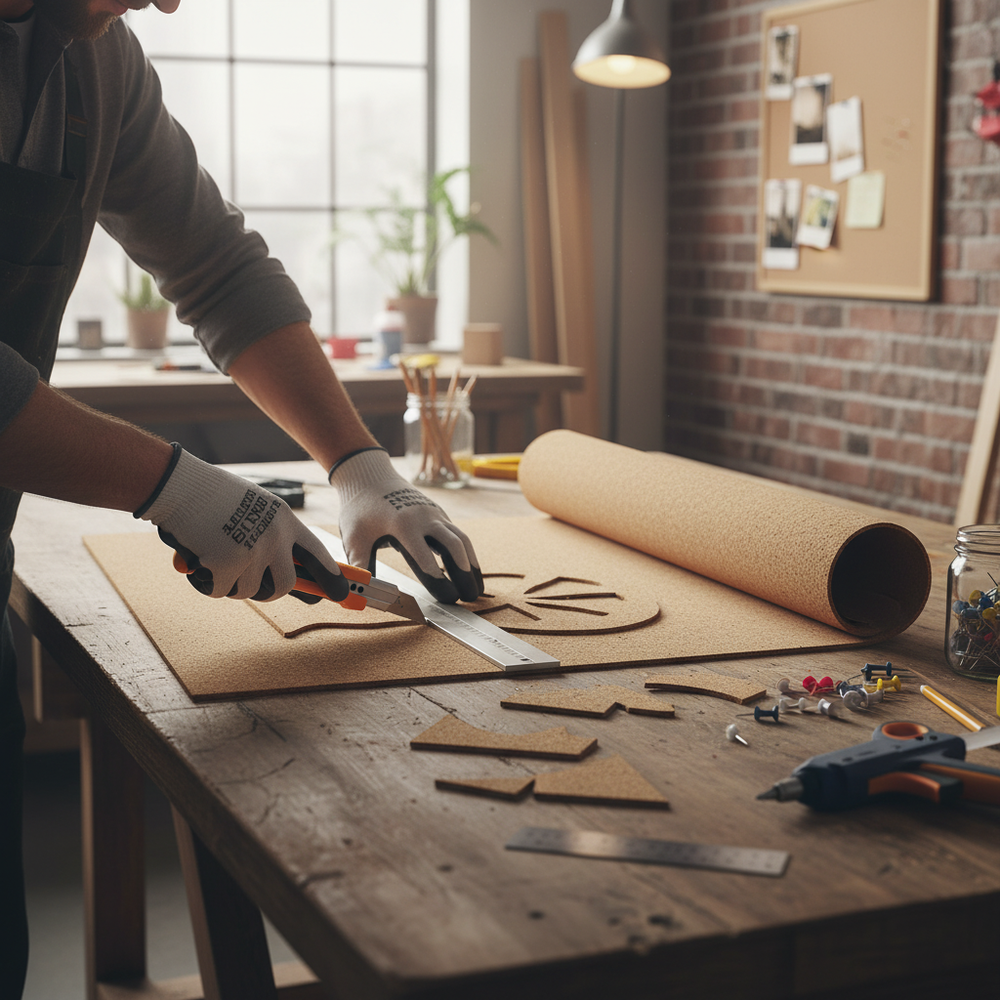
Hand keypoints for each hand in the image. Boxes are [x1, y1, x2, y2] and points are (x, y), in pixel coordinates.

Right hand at [137, 446, 347, 602]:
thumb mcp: (254, 506)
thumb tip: (276, 572)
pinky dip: (207, 583)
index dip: (330, 576)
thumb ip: (269, 534)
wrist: (182, 484)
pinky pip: (220, 591)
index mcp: (285, 520)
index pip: (316, 554)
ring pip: (249, 591)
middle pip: (286, 585)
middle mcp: (275, 538)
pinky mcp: (227, 565)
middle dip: (270, 592)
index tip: (343, 593)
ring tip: (214, 559)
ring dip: (231, 584)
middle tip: (253, 586)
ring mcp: (253, 552)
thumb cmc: (211, 494)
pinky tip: (198, 560)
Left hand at [329, 448, 483, 603]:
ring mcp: (435, 514)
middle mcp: (425, 518)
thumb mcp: (354, 538)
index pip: (426, 560)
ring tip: (477, 588)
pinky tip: (469, 570)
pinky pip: (457, 534)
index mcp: (404, 526)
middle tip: (470, 597)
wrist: (370, 477)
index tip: (448, 600)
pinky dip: (466, 553)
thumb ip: (362, 566)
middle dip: (465, 573)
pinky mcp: (438, 513)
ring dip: (472, 564)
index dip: (439, 582)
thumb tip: (366, 594)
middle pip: (454, 546)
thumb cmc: (360, 510)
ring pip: (462, 539)